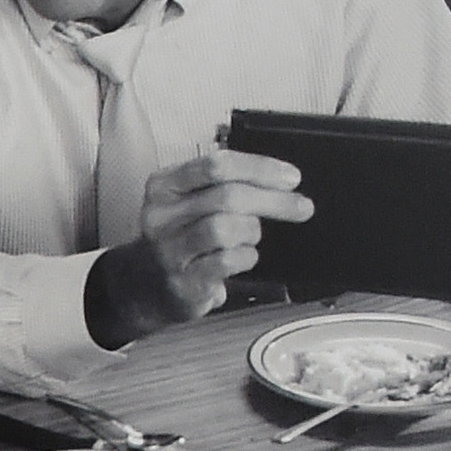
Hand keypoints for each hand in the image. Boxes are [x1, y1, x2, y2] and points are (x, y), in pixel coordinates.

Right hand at [92, 148, 310, 343]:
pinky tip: (242, 256)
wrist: (149, 285)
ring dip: (252, 231)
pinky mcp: (182, 281)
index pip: (216, 166)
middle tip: (301, 206)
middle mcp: (161, 216)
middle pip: (226, 196)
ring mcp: (168, 250)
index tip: (290, 178)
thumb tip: (281, 179)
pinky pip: (228, 261)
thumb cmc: (182, 236)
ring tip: (251, 236)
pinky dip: (246, 256)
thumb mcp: (192, 199)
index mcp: (164, 185)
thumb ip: (227, 183)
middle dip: (273, 200)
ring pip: (226, 228)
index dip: (260, 169)